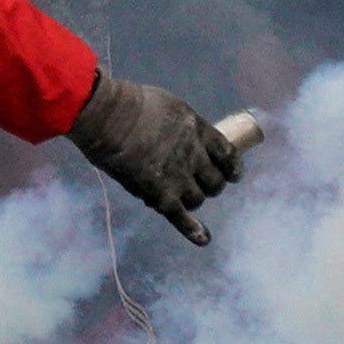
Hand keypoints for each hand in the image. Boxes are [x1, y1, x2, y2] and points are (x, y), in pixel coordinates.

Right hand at [69, 72, 248, 240]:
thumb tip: (177, 141)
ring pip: (198, 199)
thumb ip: (179, 127)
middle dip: (211, 186)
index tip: (234, 175)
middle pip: (215, 181)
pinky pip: (182, 218)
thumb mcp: (167, 106)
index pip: (227, 154)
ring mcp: (179, 176)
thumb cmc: (129, 104)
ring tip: (179, 199)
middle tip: (200, 186)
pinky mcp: (162, 195)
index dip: (232, 168)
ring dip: (191, 200)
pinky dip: (193, 230)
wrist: (109, 117)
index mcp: (197, 129)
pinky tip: (204, 238)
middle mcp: (194, 155)